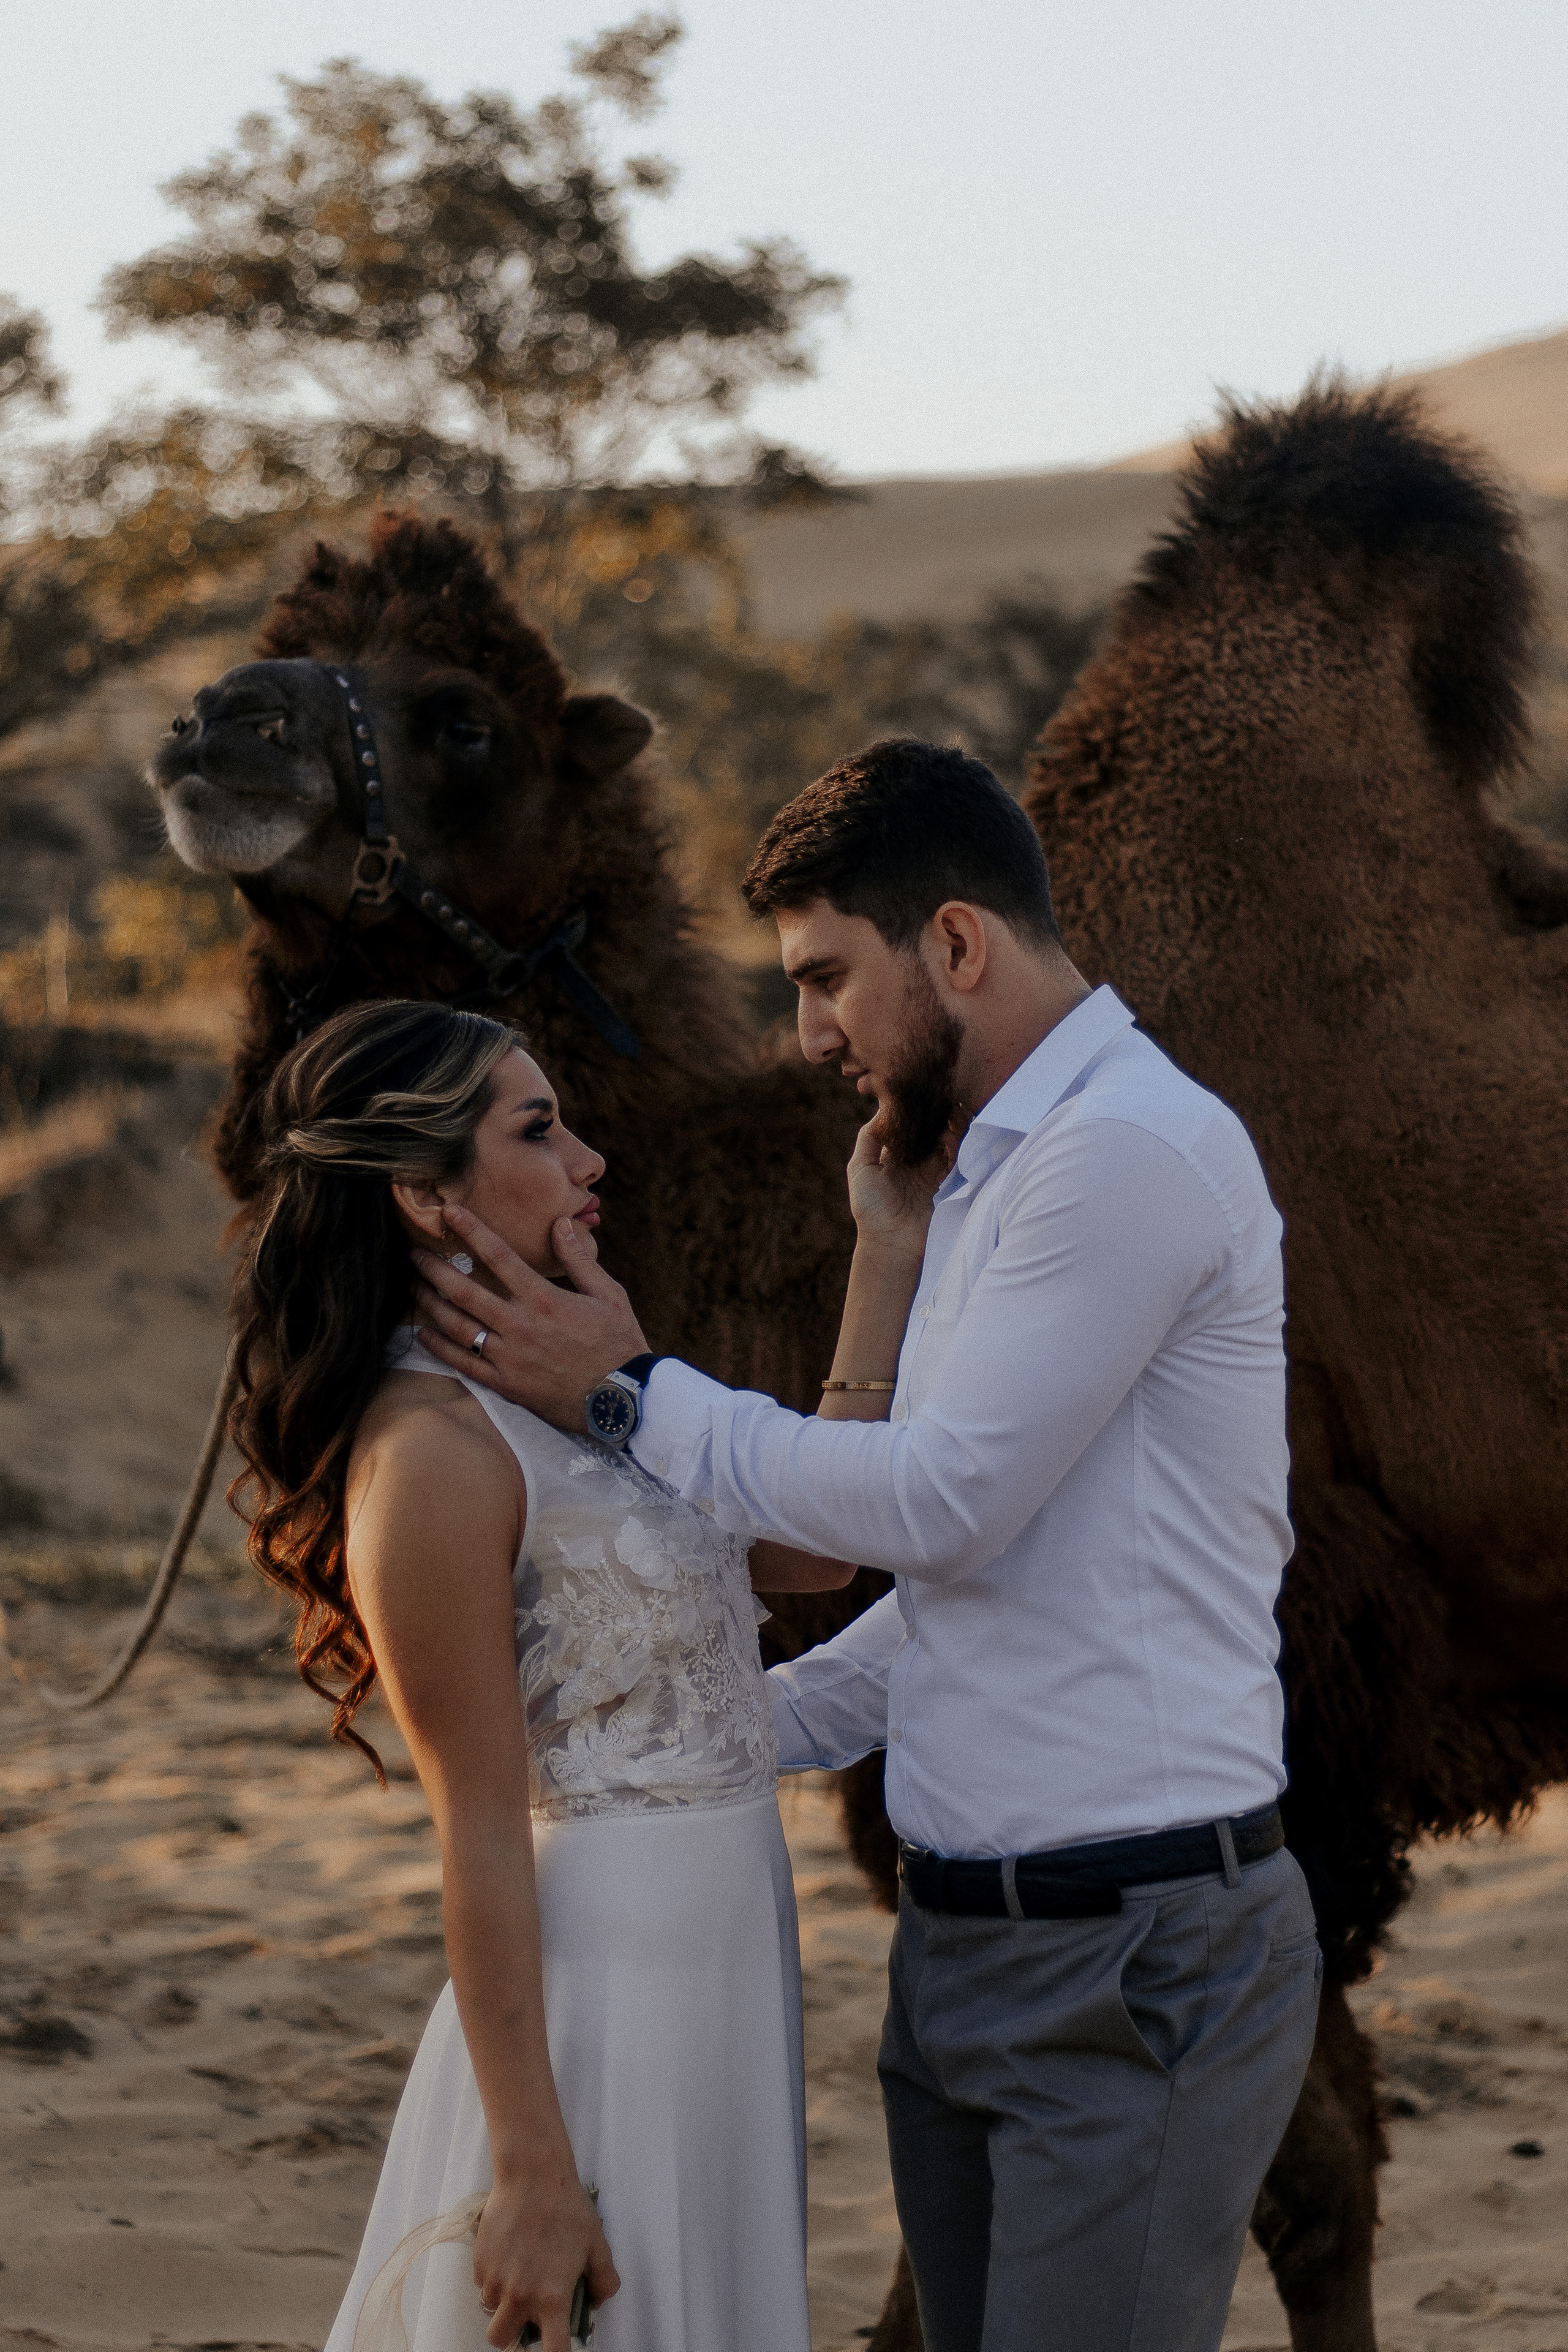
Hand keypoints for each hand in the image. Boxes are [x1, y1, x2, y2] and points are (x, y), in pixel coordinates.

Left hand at [413, 1204, 648, 1432]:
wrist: (623, 1400)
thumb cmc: (619, 1343)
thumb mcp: (608, 1294)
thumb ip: (579, 1259)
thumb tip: (560, 1223)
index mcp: (544, 1300)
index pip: (499, 1257)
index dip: (472, 1231)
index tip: (450, 1212)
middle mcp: (520, 1326)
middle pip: (465, 1292)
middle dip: (435, 1270)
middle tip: (414, 1254)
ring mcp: (510, 1358)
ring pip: (458, 1327)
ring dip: (431, 1304)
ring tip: (413, 1287)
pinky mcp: (506, 1384)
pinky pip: (463, 1364)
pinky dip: (439, 1348)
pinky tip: (423, 1333)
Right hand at [473, 2168, 618, 2351]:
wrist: (533, 2174)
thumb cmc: (568, 2208)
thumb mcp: (596, 2244)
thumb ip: (603, 2280)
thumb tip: (598, 2300)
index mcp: (552, 2297)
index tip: (557, 2349)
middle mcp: (519, 2295)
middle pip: (501, 2339)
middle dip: (512, 2331)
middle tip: (526, 2310)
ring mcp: (495, 2278)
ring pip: (491, 2309)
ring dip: (502, 2301)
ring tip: (520, 2271)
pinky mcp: (479, 2261)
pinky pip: (482, 2283)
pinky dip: (493, 2277)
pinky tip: (510, 2251)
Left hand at [845, 1116, 949, 1263]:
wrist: (891, 1244)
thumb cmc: (870, 1209)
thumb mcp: (860, 1169)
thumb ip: (868, 1139)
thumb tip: (883, 1109)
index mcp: (893, 1155)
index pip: (907, 1126)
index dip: (913, 1111)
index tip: (919, 1097)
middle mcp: (914, 1161)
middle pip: (929, 1130)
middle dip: (936, 1117)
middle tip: (940, 1106)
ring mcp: (932, 1171)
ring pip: (946, 1141)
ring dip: (948, 1129)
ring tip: (946, 1124)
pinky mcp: (947, 1183)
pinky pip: (956, 1158)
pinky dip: (956, 1146)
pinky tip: (950, 1140)